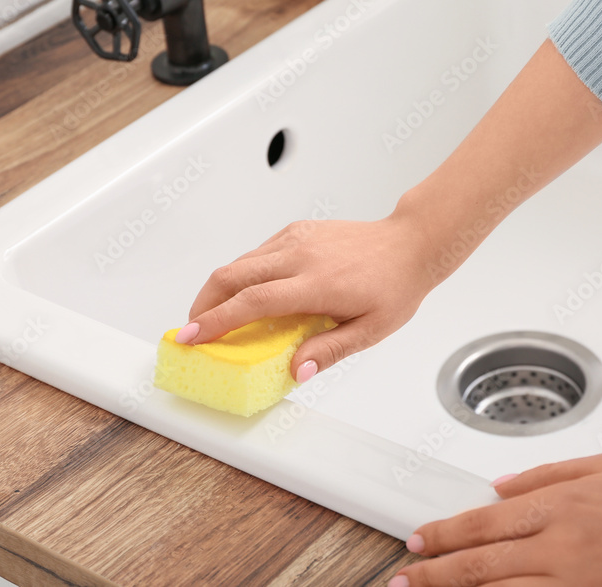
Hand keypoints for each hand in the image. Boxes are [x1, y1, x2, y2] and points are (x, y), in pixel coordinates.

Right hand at [177, 211, 437, 380]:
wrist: (410, 244)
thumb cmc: (394, 286)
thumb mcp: (371, 330)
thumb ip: (330, 350)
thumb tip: (297, 370)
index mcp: (317, 285)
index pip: (253, 302)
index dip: (216, 321)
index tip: (191, 337)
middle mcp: (300, 256)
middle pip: (231, 276)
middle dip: (203, 304)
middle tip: (195, 331)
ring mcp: (296, 239)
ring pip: (240, 262)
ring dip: (219, 289)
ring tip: (217, 317)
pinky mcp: (297, 231)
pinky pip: (258, 253)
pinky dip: (242, 274)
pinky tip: (248, 294)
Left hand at [390, 453, 601, 586]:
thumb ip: (546, 472)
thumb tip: (500, 485)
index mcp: (560, 505)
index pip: (484, 521)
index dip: (445, 532)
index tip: (418, 540)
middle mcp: (562, 546)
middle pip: (482, 562)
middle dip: (435, 572)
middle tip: (403, 578)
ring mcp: (575, 582)